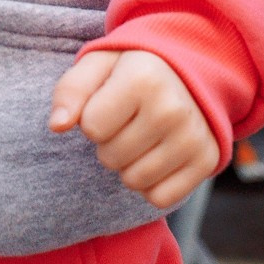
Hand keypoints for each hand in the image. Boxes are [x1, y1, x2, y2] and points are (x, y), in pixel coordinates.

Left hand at [49, 48, 220, 209]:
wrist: (187, 74)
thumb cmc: (132, 70)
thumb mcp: (97, 65)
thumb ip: (70, 90)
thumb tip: (57, 125)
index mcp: (143, 78)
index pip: (92, 127)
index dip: (92, 119)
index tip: (109, 103)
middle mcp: (173, 109)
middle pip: (110, 158)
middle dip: (109, 143)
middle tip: (126, 121)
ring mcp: (194, 138)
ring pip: (134, 181)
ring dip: (128, 165)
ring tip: (141, 137)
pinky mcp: (206, 161)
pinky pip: (160, 198)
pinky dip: (152, 184)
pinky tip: (158, 156)